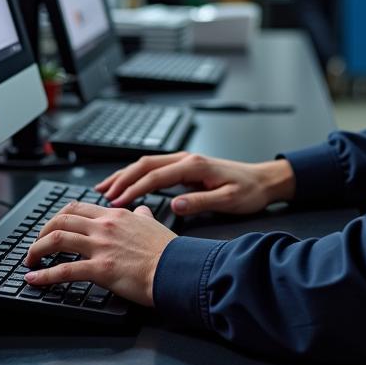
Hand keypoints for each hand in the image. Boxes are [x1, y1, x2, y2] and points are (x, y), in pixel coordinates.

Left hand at [23, 201, 175, 305]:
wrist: (177, 269)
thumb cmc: (168, 252)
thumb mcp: (153, 224)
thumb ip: (142, 216)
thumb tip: (140, 211)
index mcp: (115, 215)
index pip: (77, 208)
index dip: (57, 217)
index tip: (50, 229)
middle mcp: (104, 226)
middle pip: (61, 220)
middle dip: (41, 233)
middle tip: (35, 246)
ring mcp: (101, 246)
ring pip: (57, 239)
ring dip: (37, 251)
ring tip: (29, 262)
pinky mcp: (100, 268)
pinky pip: (64, 269)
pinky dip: (44, 275)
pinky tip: (34, 280)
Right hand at [95, 151, 295, 216]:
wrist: (263, 180)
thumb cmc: (248, 191)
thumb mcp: (228, 201)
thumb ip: (200, 202)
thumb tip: (175, 205)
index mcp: (194, 165)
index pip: (155, 176)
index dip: (134, 189)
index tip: (117, 203)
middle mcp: (186, 159)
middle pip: (144, 165)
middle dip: (121, 179)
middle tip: (101, 195)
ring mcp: (184, 161)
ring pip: (146, 164)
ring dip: (125, 175)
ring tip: (104, 189)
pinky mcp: (184, 167)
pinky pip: (153, 168)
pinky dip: (136, 175)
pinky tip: (127, 185)